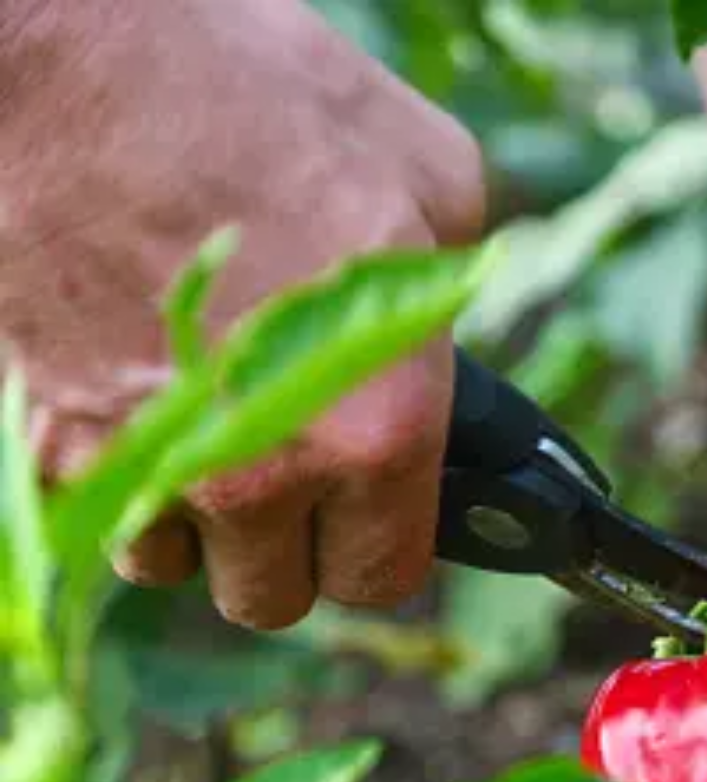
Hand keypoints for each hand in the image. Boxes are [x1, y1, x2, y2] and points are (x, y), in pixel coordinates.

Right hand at [2, 0, 485, 629]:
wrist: (66, 58)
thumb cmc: (252, 99)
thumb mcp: (429, 175)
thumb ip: (454, 291)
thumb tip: (452, 333)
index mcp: (376, 426)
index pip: (386, 573)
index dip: (381, 541)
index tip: (372, 508)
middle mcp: (263, 474)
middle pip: (274, 593)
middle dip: (286, 541)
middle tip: (290, 459)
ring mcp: (144, 467)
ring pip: (174, 562)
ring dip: (193, 515)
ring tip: (206, 414)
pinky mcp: (46, 443)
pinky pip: (96, 509)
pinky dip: (115, 473)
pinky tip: (133, 393)